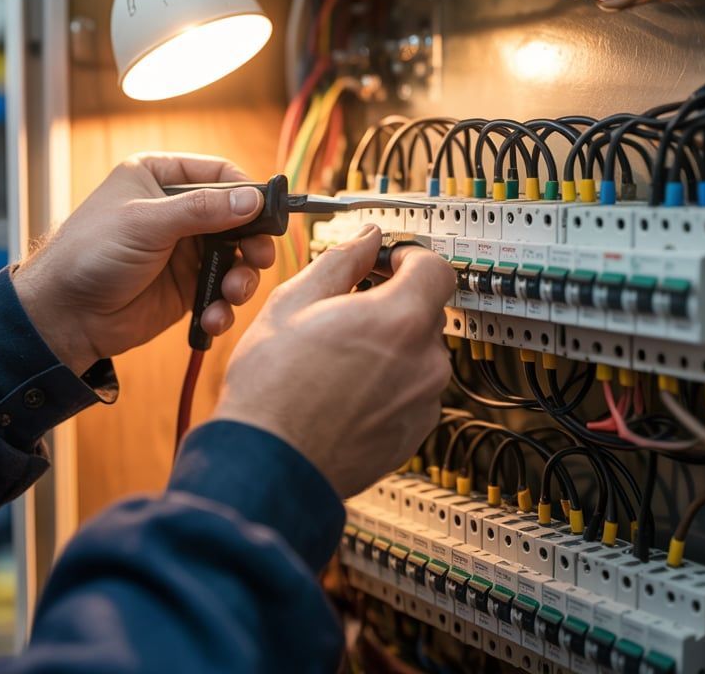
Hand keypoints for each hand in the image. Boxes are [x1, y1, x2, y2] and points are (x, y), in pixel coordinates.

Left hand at [12, 153, 275, 372]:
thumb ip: (202, 210)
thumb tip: (253, 199)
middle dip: (252, 242)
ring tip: (232, 293)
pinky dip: (224, 305)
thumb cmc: (90, 255)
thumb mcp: (146, 224)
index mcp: (160, 177)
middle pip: (237, 218)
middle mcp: (176, 210)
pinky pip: (221, 291)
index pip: (220, 174)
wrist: (64, 315)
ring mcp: (184, 250)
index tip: (267, 214)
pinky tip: (213, 317)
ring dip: (241, 278)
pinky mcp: (187, 286)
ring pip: (235, 257)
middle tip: (258, 259)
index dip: (247, 192)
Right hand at [212, 225, 454, 497]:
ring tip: (337, 360)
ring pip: (417, 355)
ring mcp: (423, 402)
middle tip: (345, 312)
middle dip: (391, 305)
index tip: (387, 264)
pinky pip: (411, 393)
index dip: (410, 259)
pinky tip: (345, 392)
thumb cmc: (272, 388)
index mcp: (400, 320)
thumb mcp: (294, 302)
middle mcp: (424, 362)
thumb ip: (341, 262)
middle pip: (424, 313)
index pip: (436, 268)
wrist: (268, 464)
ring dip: (388, 348)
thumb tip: (366, 240)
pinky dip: (387, 385)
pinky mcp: (413, 434)